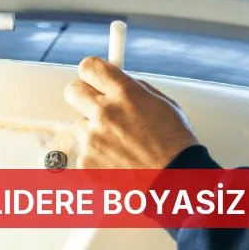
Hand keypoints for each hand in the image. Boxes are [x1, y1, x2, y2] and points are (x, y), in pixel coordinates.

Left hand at [63, 57, 198, 168]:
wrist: (174, 182)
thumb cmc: (175, 147)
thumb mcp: (165, 105)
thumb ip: (137, 90)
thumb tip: (121, 84)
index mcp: (125, 93)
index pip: (89, 66)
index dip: (92, 73)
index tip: (94, 79)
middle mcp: (105, 113)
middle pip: (73, 91)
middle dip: (83, 96)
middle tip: (96, 106)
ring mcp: (92, 139)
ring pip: (79, 125)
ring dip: (94, 132)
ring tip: (120, 145)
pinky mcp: (86, 162)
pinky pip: (84, 152)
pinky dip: (97, 157)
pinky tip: (118, 161)